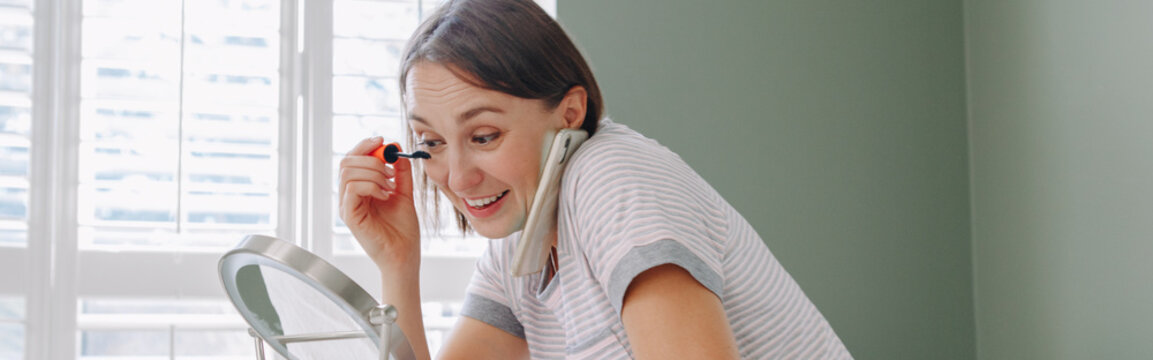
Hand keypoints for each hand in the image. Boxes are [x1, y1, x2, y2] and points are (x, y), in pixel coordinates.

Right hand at [339, 137, 421, 268]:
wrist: (404, 254)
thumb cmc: (403, 229)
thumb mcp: (404, 192)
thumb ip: (401, 172)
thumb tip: (396, 147)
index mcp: (359, 189)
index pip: (352, 159)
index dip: (365, 145)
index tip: (383, 141)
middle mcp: (349, 196)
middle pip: (347, 161)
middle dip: (371, 158)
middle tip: (390, 171)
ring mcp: (347, 206)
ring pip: (349, 172)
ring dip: (374, 172)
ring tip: (389, 185)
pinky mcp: (350, 216)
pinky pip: (353, 188)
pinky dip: (371, 185)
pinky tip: (385, 195)